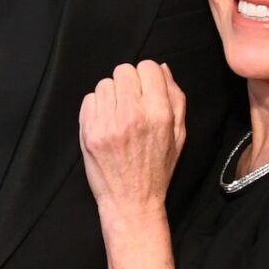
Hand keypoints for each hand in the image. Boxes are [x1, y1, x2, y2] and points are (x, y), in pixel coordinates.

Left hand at [79, 61, 185, 215]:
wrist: (132, 201)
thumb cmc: (157, 169)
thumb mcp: (179, 134)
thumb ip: (175, 98)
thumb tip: (161, 68)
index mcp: (159, 114)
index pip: (148, 67)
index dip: (147, 76)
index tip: (145, 90)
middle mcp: (133, 115)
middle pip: (123, 71)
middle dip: (128, 84)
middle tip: (130, 103)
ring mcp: (108, 123)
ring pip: (104, 84)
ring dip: (111, 96)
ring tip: (117, 116)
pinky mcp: (89, 132)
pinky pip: (88, 100)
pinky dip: (96, 108)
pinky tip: (105, 124)